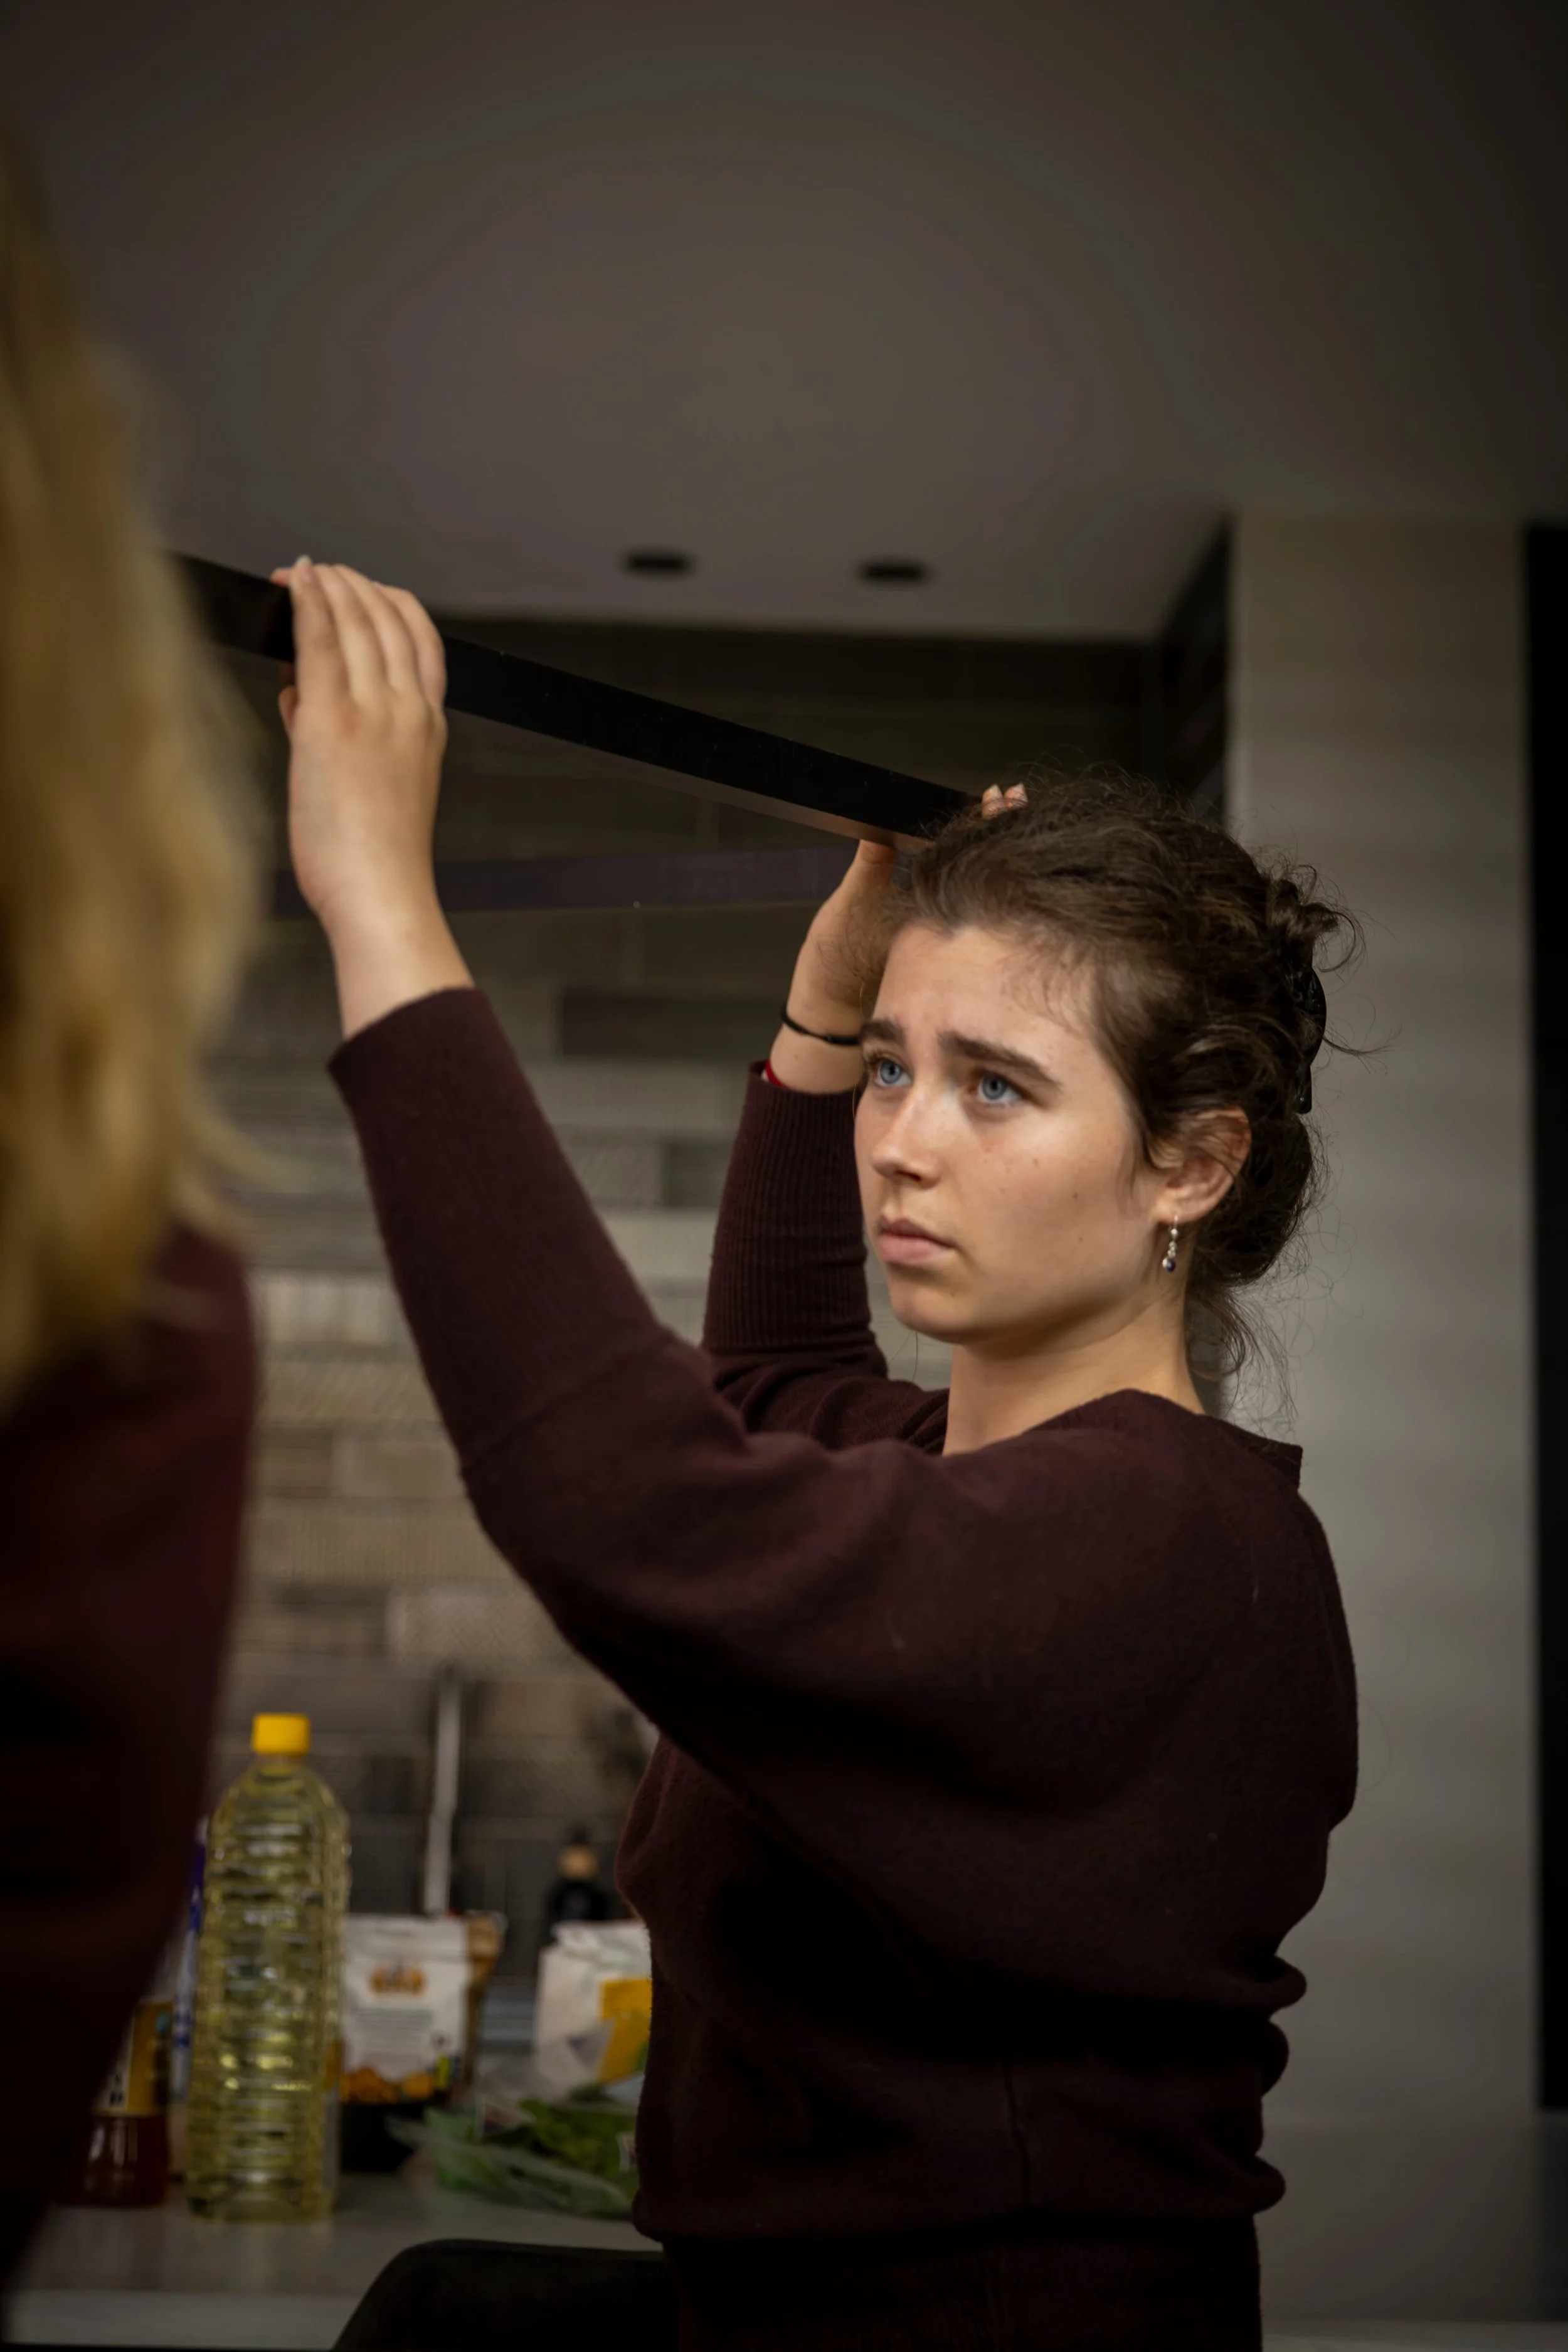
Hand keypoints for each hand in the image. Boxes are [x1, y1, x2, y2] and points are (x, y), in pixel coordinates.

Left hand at [272, 559, 447, 935]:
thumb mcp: (373, 787)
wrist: (382, 897)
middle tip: (319, 572)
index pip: (420, 639)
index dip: (389, 601)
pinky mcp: (333, 722)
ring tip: (300, 572)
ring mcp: (374, 712)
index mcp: (428, 727)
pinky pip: (321, 642)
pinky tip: (294, 579)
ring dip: (328, 584)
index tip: (360, 588)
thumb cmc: (375, 860)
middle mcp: (409, 710)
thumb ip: (340, 733)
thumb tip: (300, 696)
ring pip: (356, 621)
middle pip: (388, 619)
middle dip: (352, 584)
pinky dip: (308, 602)